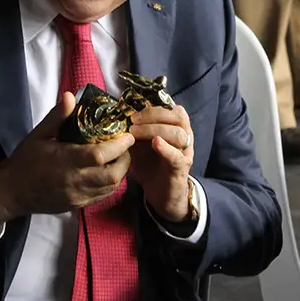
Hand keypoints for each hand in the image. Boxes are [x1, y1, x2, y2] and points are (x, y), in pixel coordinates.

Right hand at [0, 93, 134, 230]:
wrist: (12, 192)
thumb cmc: (25, 160)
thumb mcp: (38, 135)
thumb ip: (57, 117)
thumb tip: (71, 96)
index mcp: (65, 161)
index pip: (99, 155)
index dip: (118, 146)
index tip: (127, 135)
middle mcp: (74, 181)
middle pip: (112, 175)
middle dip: (125, 160)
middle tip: (125, 147)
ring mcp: (78, 196)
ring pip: (111, 188)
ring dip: (120, 173)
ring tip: (119, 158)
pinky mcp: (78, 206)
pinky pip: (102, 196)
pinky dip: (111, 184)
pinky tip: (108, 172)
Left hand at [128, 105, 193, 221]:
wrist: (160, 193)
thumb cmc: (150, 166)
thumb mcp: (138, 146)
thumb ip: (132, 132)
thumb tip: (115, 118)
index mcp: (175, 127)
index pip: (170, 108)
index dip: (152, 106)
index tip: (132, 111)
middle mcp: (184, 136)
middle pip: (177, 116)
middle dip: (153, 115)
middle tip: (132, 121)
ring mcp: (185, 152)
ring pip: (178, 134)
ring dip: (155, 130)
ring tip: (135, 133)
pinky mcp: (181, 168)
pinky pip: (177, 156)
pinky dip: (165, 148)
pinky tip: (155, 143)